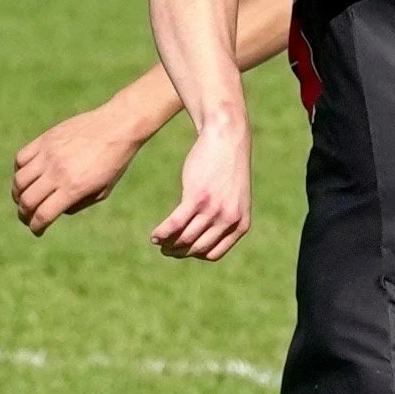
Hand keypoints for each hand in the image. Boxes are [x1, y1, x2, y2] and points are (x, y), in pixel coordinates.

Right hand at [13, 105, 143, 234]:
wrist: (117, 127)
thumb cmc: (114, 162)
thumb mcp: (102, 191)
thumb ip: (78, 204)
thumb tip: (55, 210)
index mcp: (73, 188)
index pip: (44, 214)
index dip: (36, 227)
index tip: (37, 230)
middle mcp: (57, 172)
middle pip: (27, 200)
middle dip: (24, 214)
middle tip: (27, 218)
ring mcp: (48, 154)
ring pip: (19, 180)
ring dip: (17, 194)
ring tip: (23, 199)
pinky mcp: (44, 140)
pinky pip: (21, 159)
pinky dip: (19, 171)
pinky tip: (27, 176)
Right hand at [150, 121, 250, 260]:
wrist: (226, 138)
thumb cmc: (226, 168)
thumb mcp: (234, 198)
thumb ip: (224, 218)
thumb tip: (202, 238)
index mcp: (240, 225)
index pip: (213, 254)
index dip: (194, 255)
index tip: (182, 251)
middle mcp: (228, 220)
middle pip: (196, 248)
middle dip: (178, 253)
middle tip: (166, 251)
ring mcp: (213, 210)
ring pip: (185, 238)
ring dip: (168, 244)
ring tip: (158, 243)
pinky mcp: (196, 198)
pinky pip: (175, 224)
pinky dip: (162, 232)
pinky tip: (154, 235)